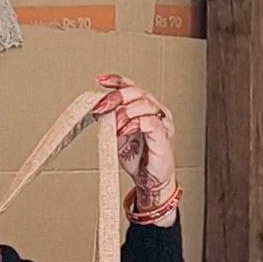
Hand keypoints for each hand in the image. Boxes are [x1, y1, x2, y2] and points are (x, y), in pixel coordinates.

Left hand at [93, 74, 176, 222]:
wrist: (151, 181)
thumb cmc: (139, 159)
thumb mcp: (119, 136)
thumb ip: (112, 122)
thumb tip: (98, 110)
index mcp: (145, 108)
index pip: (132, 87)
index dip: (117, 81)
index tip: (100, 80)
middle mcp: (156, 111)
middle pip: (137, 92)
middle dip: (116, 97)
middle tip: (100, 107)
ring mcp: (162, 122)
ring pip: (145, 104)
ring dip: (124, 112)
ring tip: (113, 125)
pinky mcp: (164, 136)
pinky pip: (150, 122)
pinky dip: (134, 124)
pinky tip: (123, 131)